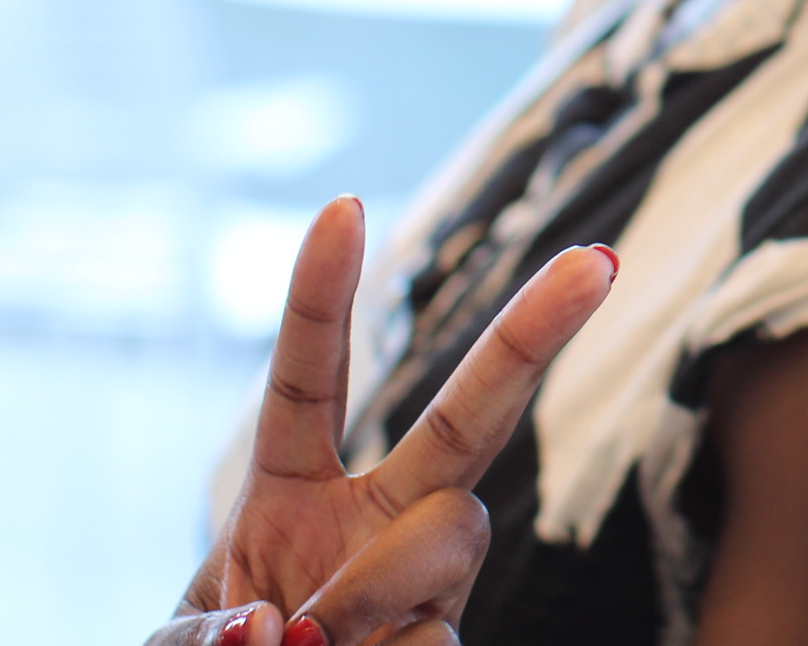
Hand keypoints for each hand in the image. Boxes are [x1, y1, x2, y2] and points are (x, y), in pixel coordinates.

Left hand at [159, 196, 618, 645]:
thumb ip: (210, 631)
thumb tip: (287, 631)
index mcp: (291, 493)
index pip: (311, 379)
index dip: (322, 295)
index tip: (345, 204)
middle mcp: (380, 516)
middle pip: (467, 416)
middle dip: (531, 333)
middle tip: (597, 261)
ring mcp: (427, 579)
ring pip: (455, 526)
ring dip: (380, 581)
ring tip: (318, 639)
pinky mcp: (446, 635)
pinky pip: (435, 633)